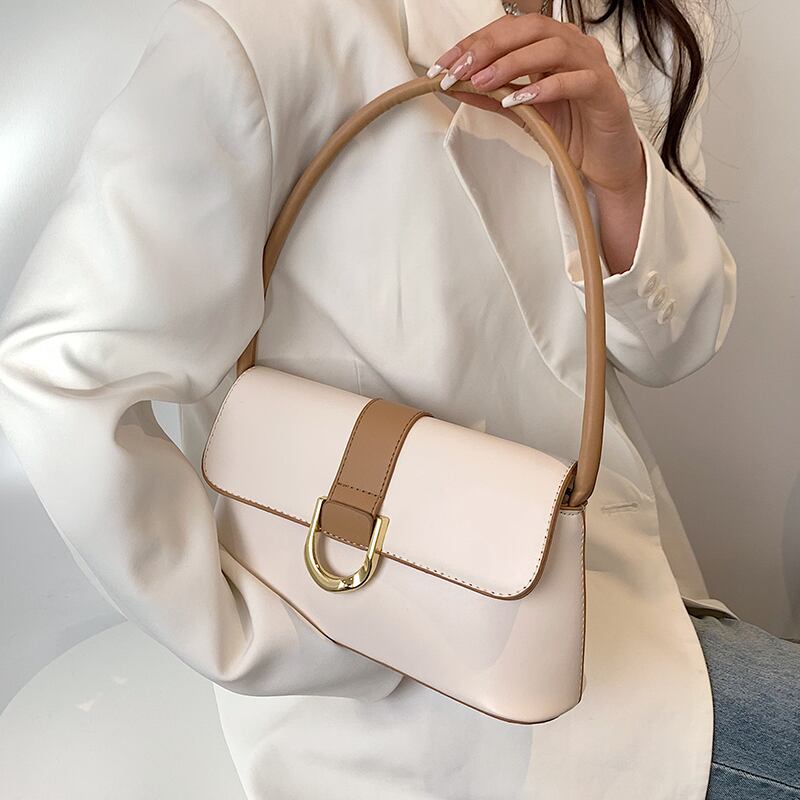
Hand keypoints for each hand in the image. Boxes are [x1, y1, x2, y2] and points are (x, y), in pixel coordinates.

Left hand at [429, 12, 646, 272]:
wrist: (605, 161)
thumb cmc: (569, 130)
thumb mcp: (523, 112)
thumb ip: (493, 96)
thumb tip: (457, 86)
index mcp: (552, 44)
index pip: (508, 30)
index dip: (473, 43)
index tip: (442, 65)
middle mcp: (573, 47)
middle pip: (530, 29)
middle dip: (489, 47)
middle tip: (459, 70)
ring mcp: (592, 66)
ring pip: (553, 48)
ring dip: (513, 63)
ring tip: (484, 82)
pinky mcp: (605, 92)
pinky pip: (576, 81)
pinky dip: (545, 87)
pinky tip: (519, 100)